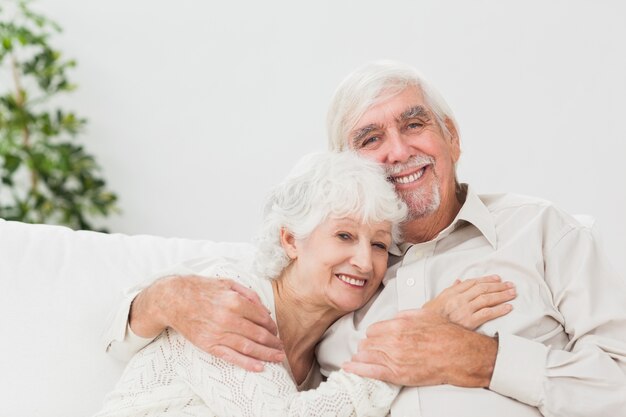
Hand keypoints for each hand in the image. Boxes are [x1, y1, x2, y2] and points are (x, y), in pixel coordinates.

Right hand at [130, 275, 284, 371]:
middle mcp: (228, 318)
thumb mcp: (227, 283)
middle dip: (273, 342)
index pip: (262, 318)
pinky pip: (231, 357)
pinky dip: (247, 363)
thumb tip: (265, 311)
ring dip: (266, 354)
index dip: (272, 326)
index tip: (275, 330)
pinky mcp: (209, 345)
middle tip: (282, 347)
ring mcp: (218, 333)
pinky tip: (260, 367)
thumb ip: (249, 294)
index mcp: (234, 301)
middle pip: (258, 334)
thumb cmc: (202, 289)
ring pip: (248, 347)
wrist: (173, 299)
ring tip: (278, 358)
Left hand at [342, 309, 497, 386]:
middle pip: (368, 344)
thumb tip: (393, 317)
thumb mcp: (425, 315)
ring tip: (357, 358)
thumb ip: (405, 315)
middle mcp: (393, 342)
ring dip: (361, 357)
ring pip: (367, 356)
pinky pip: (371, 372)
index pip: (373, 330)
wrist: (460, 355)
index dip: (373, 334)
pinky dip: (357, 369)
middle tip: (368, 348)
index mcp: (398, 326)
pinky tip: (349, 367)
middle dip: (367, 346)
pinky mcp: (398, 375)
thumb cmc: (446, 335)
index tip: (374, 337)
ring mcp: (395, 359)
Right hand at [423, 275, 514, 328]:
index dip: (486, 279)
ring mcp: (464, 310)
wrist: (428, 331)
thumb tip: (458, 281)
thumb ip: (450, 290)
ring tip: (512, 294)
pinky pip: (487, 313)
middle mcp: (459, 299)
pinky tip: (507, 307)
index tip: (497, 278)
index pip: (472, 282)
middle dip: (498, 286)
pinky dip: (499, 309)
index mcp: (451, 293)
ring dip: (501, 295)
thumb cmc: (431, 318)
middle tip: (509, 285)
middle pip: (482, 288)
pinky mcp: (469, 321)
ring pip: (486, 299)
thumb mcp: (437, 300)